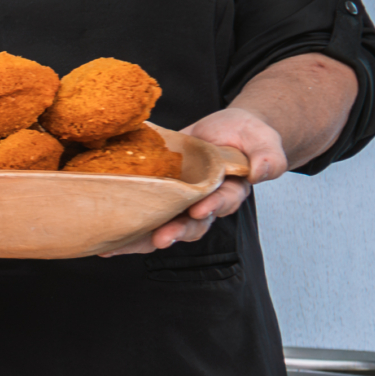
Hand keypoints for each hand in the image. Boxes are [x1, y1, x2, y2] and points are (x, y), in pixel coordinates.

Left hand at [104, 108, 287, 255]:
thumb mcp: (262, 139)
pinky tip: (106, 243)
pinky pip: (142, 215)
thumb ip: (269, 157)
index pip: (221, 203)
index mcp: (229, 192)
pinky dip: (126, 232)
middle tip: (164, 236)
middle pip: (192, 224)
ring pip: (165, 226)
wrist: (224, 130)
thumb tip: (263, 172)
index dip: (211, 206)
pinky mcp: (157, 194)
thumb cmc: (245, 136)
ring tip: (125, 245)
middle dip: (178, 231)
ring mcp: (178, 201)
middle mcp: (203, 203)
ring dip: (146, 238)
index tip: (200, 208)